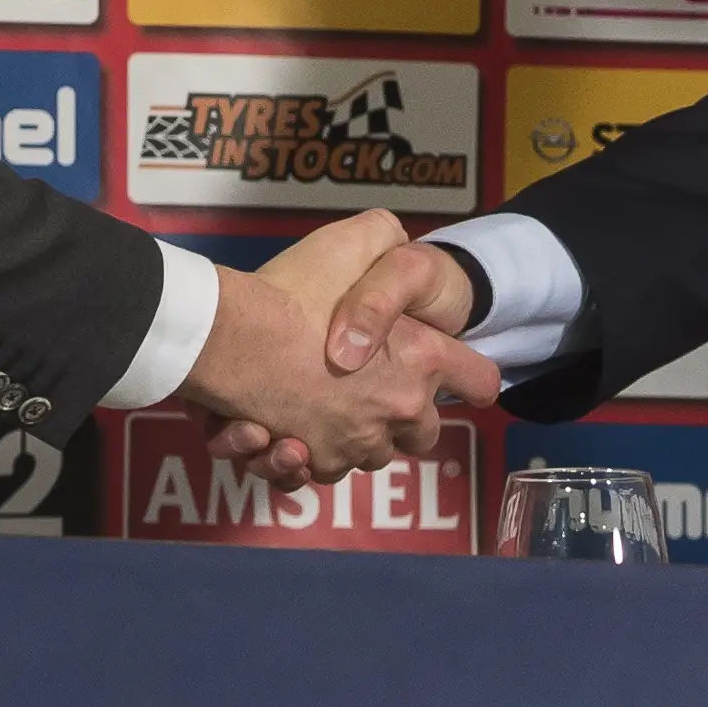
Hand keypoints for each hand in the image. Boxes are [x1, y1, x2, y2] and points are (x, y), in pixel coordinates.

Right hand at [204, 224, 477, 488]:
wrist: (227, 341)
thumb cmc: (290, 292)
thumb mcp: (350, 240)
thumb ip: (384, 236)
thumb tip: (393, 239)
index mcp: (421, 359)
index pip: (480, 381)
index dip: (470, 376)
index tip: (454, 374)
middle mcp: (398, 410)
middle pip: (426, 431)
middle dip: (404, 415)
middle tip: (370, 387)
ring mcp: (358, 444)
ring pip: (372, 453)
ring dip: (352, 434)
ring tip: (317, 402)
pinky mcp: (318, 464)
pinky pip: (324, 470)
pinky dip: (308, 454)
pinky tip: (284, 428)